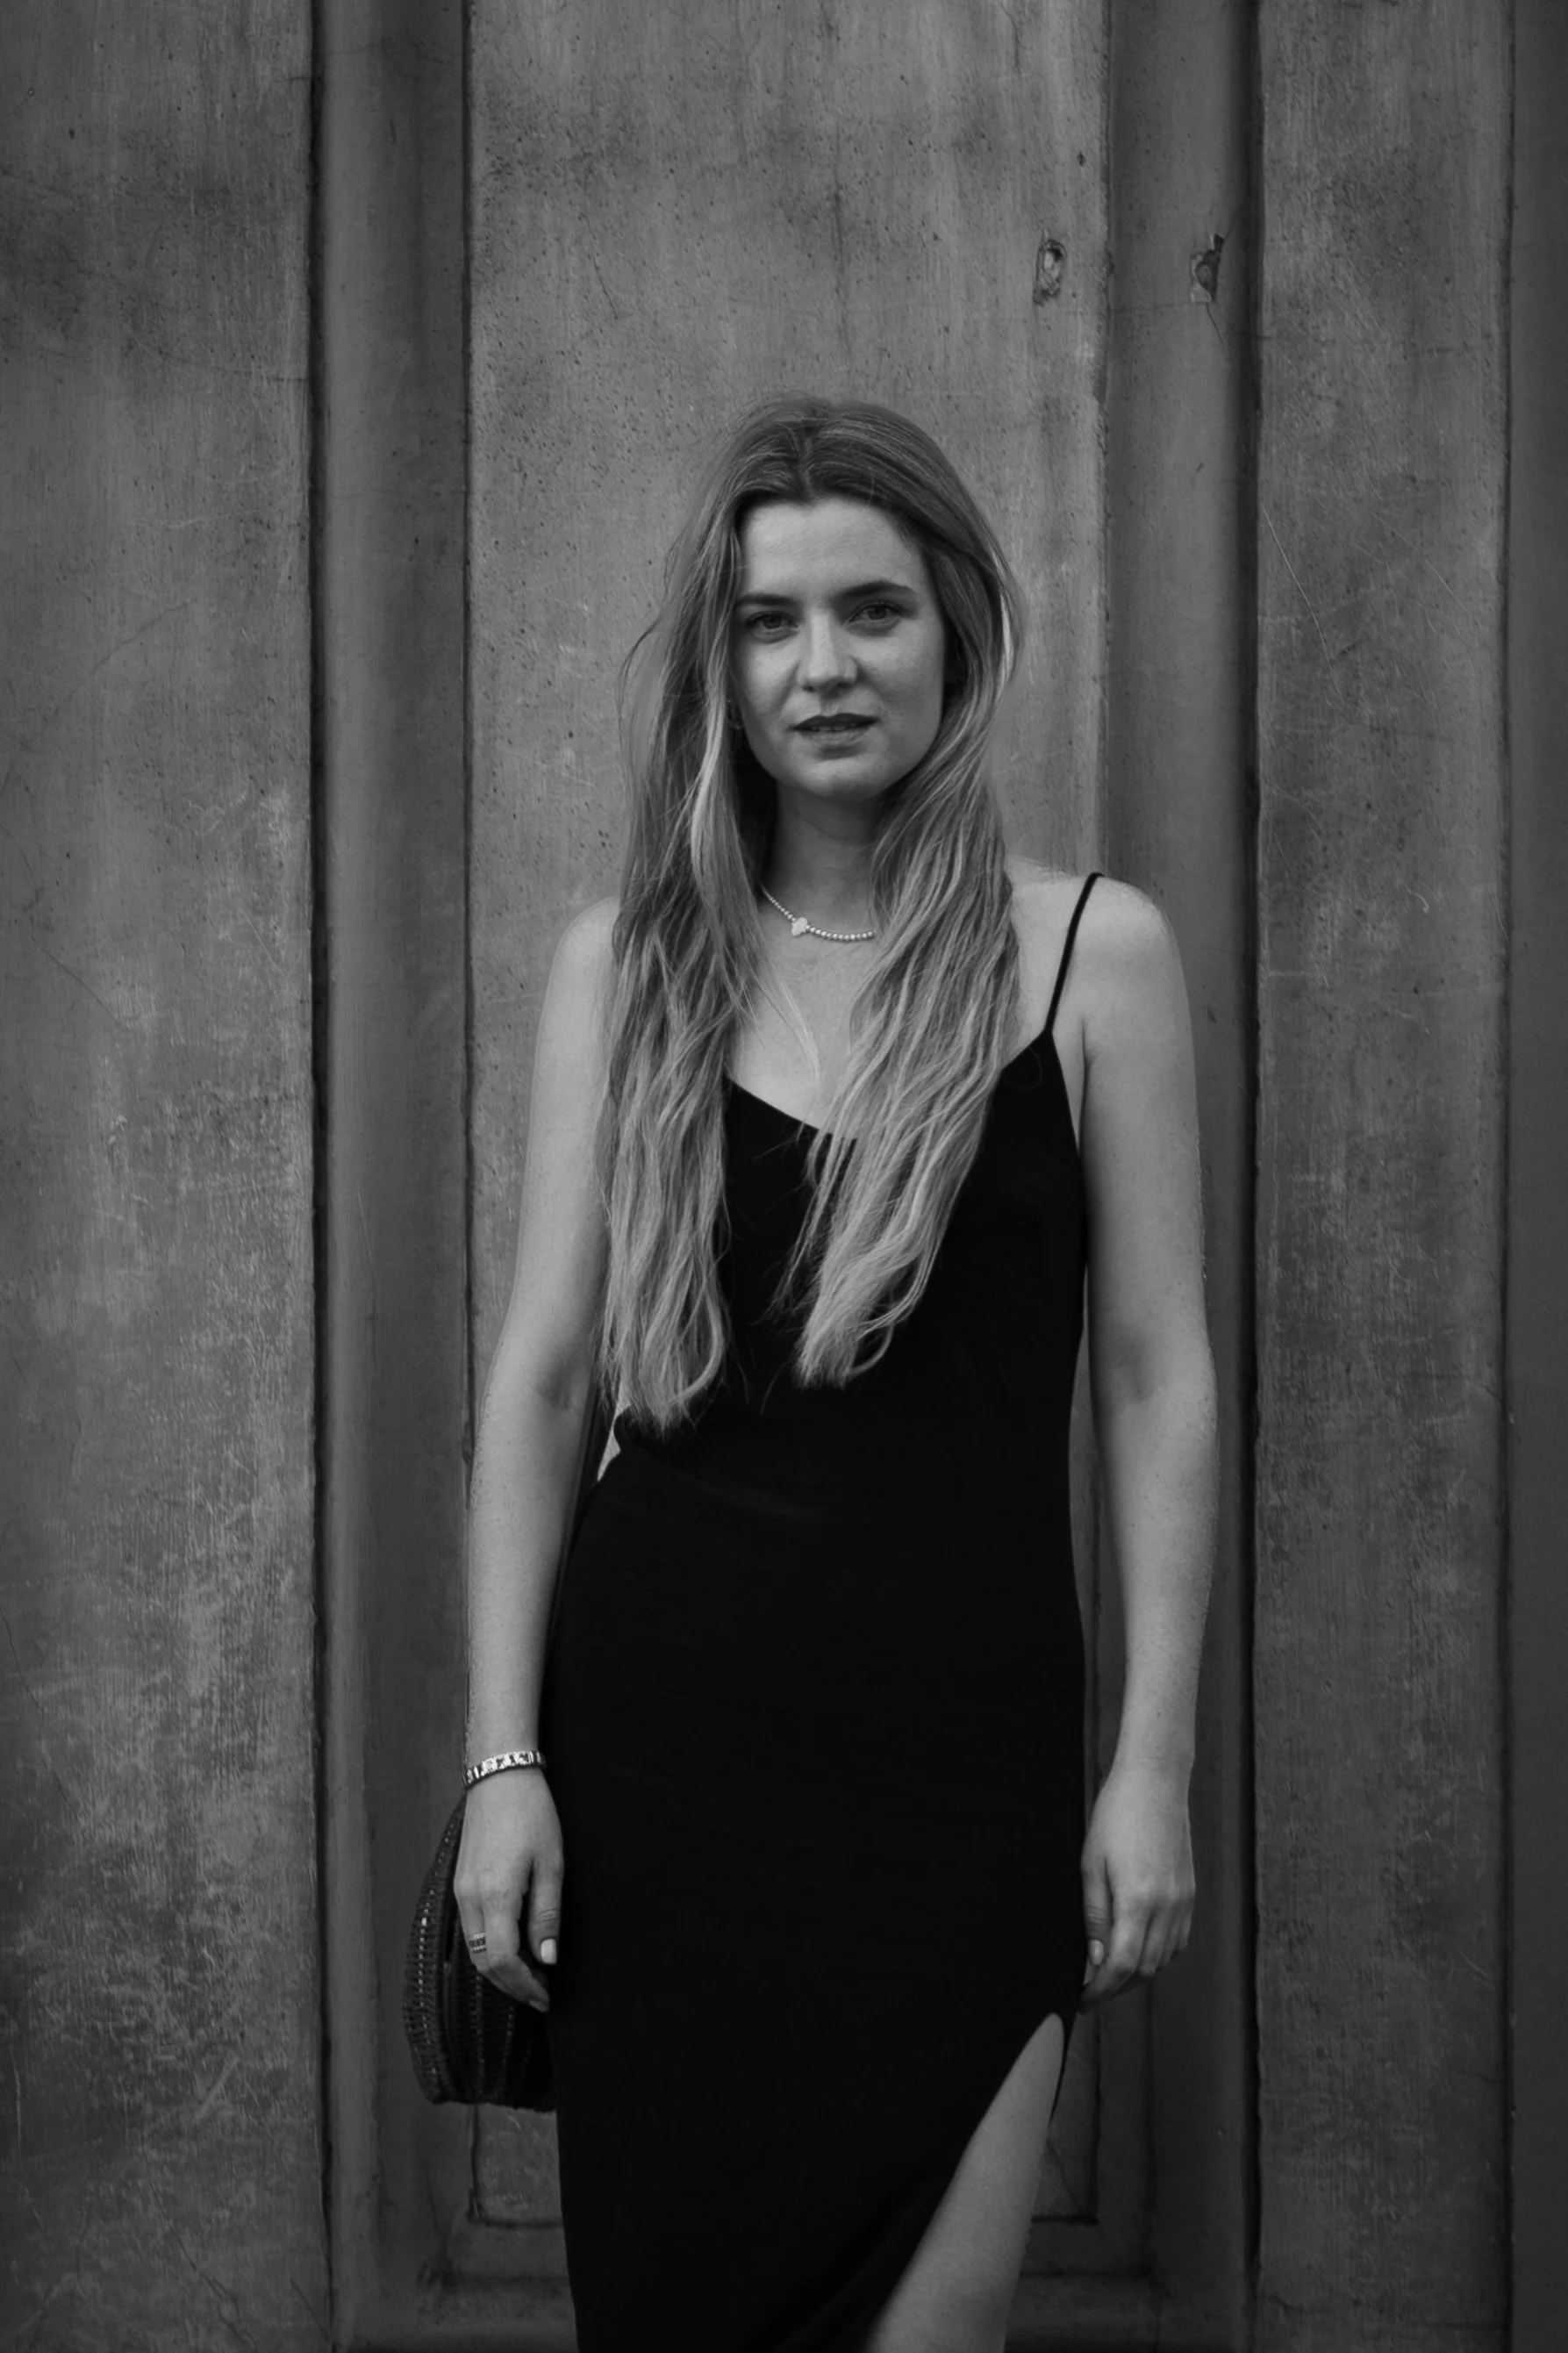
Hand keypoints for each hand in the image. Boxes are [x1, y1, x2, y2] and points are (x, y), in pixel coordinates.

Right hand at [453, 1769, 562, 2010]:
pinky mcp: (461, 1882)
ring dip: (500, 1968)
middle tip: (542, 1991)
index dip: (524, 1985)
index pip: (502, 1961)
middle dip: (512, 1984)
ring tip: (532, 1972)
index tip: (546, 1995)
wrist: (499, 1775)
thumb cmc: (532, 1814)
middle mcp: (470, 1898)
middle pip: (483, 1963)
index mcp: (495, 1895)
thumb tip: (547, 1958)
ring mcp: (461, 1890)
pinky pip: (471, 1929)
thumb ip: (547, 1914)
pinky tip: (513, 1944)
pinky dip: (490, 1946)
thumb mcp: (552, 1864)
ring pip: (474, 1948)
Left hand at [1079, 1758, 1193, 2008]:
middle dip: (1117, 1988)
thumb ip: (1095, 1917)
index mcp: (1139, 1900)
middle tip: (1091, 1990)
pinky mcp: (1189, 1894)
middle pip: (1145, 1969)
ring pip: (1163, 1959)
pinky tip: (1137, 1948)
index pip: (1122, 1966)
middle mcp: (1167, 1907)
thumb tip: (1095, 1961)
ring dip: (1137, 1974)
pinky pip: (1177, 1941)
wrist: (1155, 1782)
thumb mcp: (1091, 1865)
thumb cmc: (1116, 1817)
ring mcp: (1183, 1902)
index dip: (1101, 1990)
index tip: (1083, 2000)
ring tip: (1110, 1972)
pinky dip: (1157, 1954)